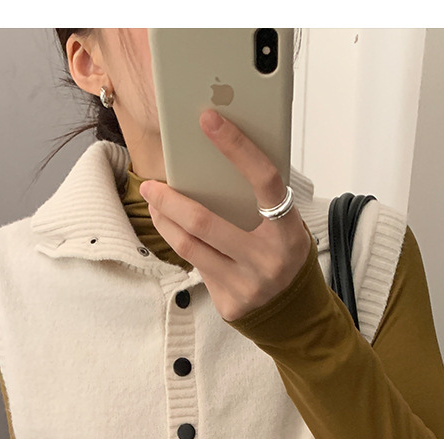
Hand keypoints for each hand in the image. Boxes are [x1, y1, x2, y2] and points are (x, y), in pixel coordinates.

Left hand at [139, 109, 311, 321]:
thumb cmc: (284, 255)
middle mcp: (267, 261)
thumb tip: (219, 157)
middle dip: (170, 200)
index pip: (265, 181)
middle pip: (205, 222)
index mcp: (288, 233)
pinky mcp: (228, 303)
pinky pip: (195, 267)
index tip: (210, 119)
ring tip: (154, 204)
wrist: (292, 312)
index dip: (237, 147)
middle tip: (150, 184)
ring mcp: (245, 285)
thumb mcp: (285, 226)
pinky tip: (173, 231)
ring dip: (164, 221)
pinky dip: (181, 244)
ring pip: (189, 246)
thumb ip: (261, 201)